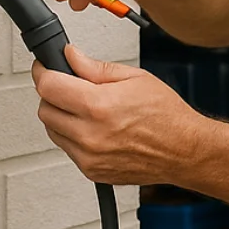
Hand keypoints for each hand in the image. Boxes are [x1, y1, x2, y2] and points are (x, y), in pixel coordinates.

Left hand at [32, 45, 203, 185]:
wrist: (184, 150)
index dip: (44, 71)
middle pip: (45, 109)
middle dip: (53, 94)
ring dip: (61, 116)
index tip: (46, 67)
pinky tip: (95, 128)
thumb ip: (95, 67)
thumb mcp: (134, 77)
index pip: (48, 86)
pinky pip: (67, 149)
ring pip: (52, 130)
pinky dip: (74, 136)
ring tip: (88, 109)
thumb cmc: (167, 116)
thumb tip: (71, 57)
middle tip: (70, 86)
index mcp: (98, 106)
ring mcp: (88, 156)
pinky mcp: (91, 171)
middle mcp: (89, 134)